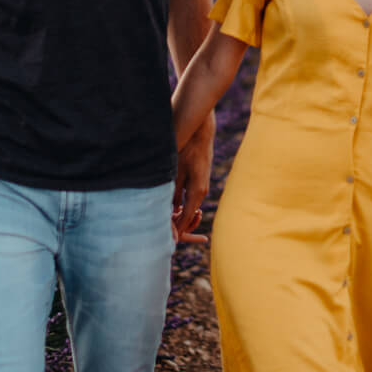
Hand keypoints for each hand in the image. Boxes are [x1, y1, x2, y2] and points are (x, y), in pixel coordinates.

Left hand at [172, 125, 212, 244]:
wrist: (200, 134)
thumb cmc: (186, 150)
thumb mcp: (176, 172)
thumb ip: (173, 191)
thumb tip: (169, 208)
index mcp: (196, 191)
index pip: (187, 216)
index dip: (179, 228)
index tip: (171, 237)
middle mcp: (201, 191)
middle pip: (190, 213)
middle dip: (179, 223)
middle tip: (169, 233)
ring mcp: (202, 185)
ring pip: (190, 205)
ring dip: (181, 213)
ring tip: (168, 221)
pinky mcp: (200, 179)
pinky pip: (191, 195)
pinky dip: (183, 203)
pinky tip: (174, 204)